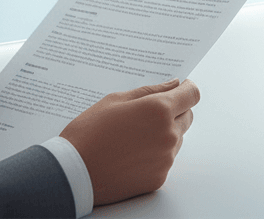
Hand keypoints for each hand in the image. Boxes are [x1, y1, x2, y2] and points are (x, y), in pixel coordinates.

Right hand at [60, 78, 199, 205]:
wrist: (71, 173)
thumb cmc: (90, 132)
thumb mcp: (116, 100)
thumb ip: (151, 90)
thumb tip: (174, 84)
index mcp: (159, 110)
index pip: (192, 94)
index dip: (186, 90)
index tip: (179, 89)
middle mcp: (168, 134)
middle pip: (187, 116)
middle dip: (175, 111)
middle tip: (148, 114)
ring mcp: (165, 159)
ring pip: (177, 138)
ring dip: (165, 134)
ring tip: (134, 136)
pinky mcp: (158, 179)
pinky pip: (166, 160)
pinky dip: (155, 155)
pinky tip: (132, 154)